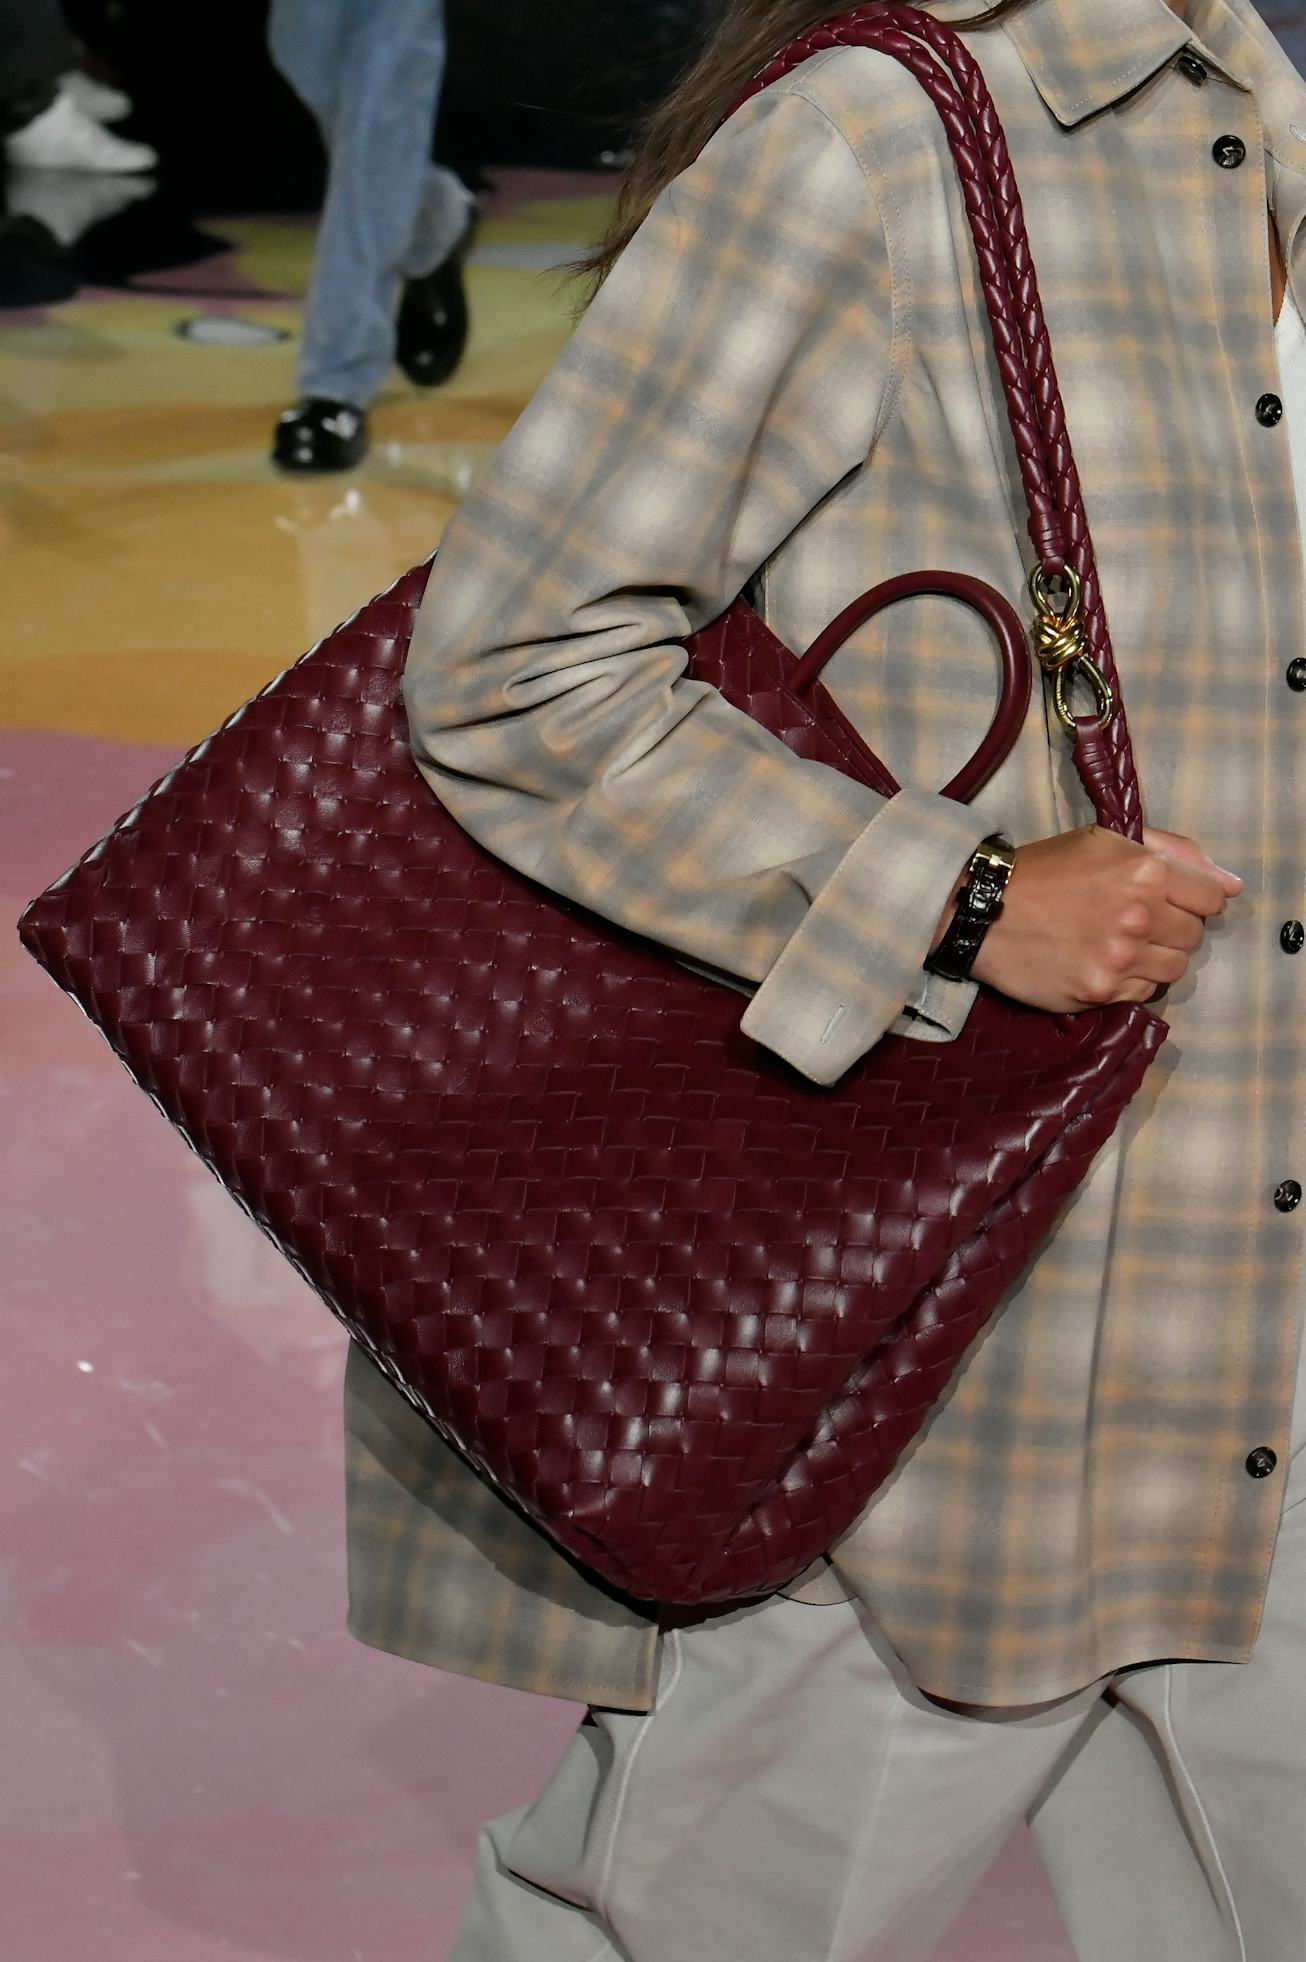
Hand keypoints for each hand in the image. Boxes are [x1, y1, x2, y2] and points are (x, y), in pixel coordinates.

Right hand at [934, 825, 1242, 1011]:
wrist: (983, 910)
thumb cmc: (1046, 870)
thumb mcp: (1107, 840)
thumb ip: (1176, 854)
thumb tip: (1231, 885)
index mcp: (1146, 871)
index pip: (1211, 897)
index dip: (1190, 898)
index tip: (1166, 899)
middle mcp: (1139, 915)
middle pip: (1193, 936)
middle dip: (1171, 928)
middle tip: (1133, 921)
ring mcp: (1121, 957)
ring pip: (1174, 968)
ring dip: (1154, 957)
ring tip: (1118, 944)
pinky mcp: (1101, 990)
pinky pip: (1144, 992)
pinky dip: (1130, 980)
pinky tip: (1101, 962)